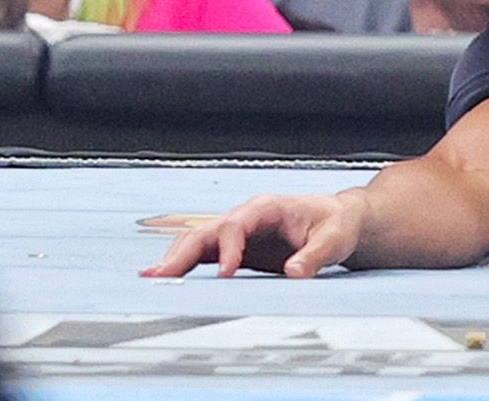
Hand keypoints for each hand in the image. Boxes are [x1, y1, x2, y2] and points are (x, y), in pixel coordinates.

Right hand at [144, 189, 371, 279]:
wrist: (337, 220)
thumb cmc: (336, 224)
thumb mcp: (335, 237)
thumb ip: (317, 254)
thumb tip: (295, 273)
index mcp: (268, 207)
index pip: (238, 224)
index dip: (228, 248)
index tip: (225, 273)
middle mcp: (245, 216)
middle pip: (206, 230)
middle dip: (183, 253)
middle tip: (162, 277)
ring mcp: (235, 231)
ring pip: (196, 240)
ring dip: (174, 259)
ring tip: (152, 280)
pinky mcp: (232, 248)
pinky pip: (201, 254)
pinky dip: (181, 264)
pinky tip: (162, 278)